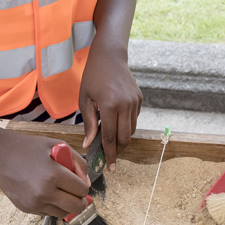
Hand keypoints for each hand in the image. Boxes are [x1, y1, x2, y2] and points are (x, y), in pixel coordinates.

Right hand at [0, 129, 89, 216]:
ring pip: (63, 213)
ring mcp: (34, 203)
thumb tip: (87, 183)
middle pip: (76, 207)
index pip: (82, 190)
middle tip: (77, 192)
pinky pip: (48, 213)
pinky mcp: (26, 209)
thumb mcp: (57, 146)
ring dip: (66, 204)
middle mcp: (44, 192)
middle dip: (81, 200)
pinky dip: (52, 205)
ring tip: (60, 190)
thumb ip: (78, 162)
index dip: (84, 185)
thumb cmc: (29, 148)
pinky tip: (45, 191)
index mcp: (53, 174)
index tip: (80, 181)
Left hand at [79, 45, 141, 168]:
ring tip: (111, 139)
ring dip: (122, 138)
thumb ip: (89, 123)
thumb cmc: (93, 77)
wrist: (110, 57)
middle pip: (124, 138)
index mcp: (109, 105)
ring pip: (131, 130)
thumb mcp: (85, 99)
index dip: (109, 154)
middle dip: (118, 150)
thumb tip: (88, 145)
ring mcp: (134, 102)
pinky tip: (116, 120)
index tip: (110, 168)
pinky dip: (126, 125)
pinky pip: (134, 119)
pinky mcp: (139, 99)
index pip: (110, 137)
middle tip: (110, 156)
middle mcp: (125, 104)